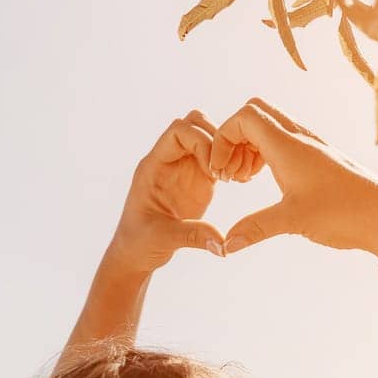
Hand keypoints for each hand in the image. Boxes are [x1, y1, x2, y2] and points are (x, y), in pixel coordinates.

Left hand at [106, 111, 229, 275]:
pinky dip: (231, 161)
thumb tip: (223, 244)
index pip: (178, 131)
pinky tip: (240, 180)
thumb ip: (192, 237)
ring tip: (236, 176)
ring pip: (209, 136)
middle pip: (195, 124)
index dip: (200, 142)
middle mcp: (170, 160)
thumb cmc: (139, 242)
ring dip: (226, 149)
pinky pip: (217, 156)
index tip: (212, 171)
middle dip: (217, 140)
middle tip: (228, 170)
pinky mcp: (199, 180)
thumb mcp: (163, 239)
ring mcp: (185, 168)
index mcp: (154, 165)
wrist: (137, 252)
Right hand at [208, 98, 377, 258]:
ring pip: (268, 126)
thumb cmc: (344, 213)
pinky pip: (282, 141)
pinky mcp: (318, 158)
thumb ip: (255, 228)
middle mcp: (299, 138)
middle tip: (230, 173)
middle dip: (232, 139)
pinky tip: (264, 180)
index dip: (223, 139)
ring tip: (244, 180)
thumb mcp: (293, 221)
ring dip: (248, 146)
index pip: (244, 117)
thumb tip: (226, 245)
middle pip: (254, 113)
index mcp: (288, 145)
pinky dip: (265, 153)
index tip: (221, 172)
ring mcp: (310, 146)